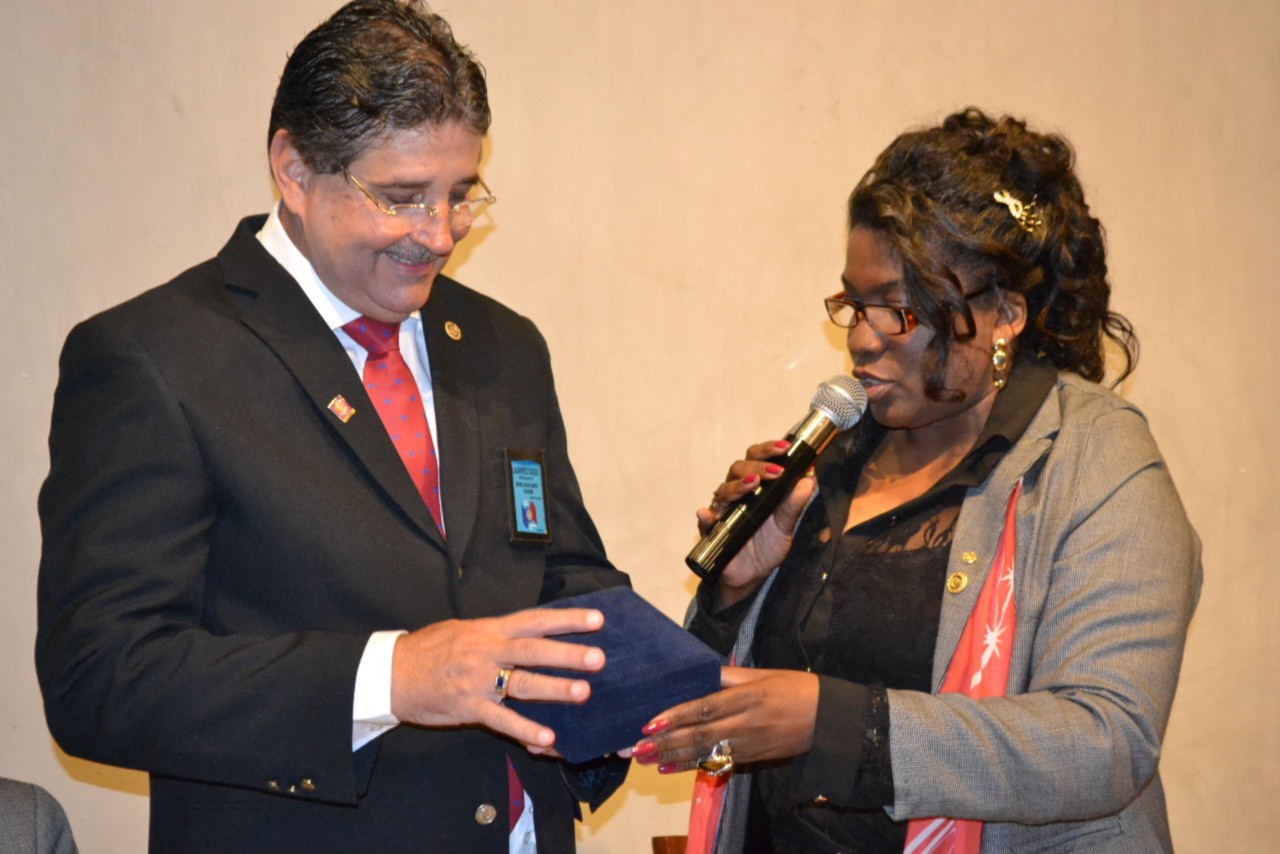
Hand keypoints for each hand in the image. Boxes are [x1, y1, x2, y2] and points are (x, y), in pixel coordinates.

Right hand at [391, 607, 605, 749]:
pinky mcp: (469, 707)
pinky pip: (502, 720)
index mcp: (488, 630)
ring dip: (554, 688)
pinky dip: (525, 729)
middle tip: (598, 658)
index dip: (566, 619)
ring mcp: (478, 680)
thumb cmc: (430, 649)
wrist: (391, 673)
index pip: (534, 620)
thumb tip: (532, 630)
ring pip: (522, 683)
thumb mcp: (464, 630)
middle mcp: (486, 652)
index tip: (597, 619)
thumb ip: (497, 633)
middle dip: (568, 654)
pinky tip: (548, 738)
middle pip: (533, 649)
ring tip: (583, 692)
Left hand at [632, 667, 818, 771]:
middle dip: (665, 742)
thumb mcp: (763, 674)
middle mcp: (746, 723)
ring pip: (705, 752)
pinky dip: (691, 765)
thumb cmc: (795, 689)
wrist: (829, 720)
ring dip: (672, 756)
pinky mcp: (752, 758)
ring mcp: (749, 744)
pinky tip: (669, 766)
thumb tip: (698, 671)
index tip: (650, 722)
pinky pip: (717, 761)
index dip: (677, 716)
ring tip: (644, 758)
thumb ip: (728, 675)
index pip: (705, 707)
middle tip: (634, 747)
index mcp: (748, 697)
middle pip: (699, 734)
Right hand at [698, 440, 816, 607]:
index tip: (785, 448)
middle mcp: (737, 493)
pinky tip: (708, 514)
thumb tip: (809, 479)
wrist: (754, 575)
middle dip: (757, 466)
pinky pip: (705, 521)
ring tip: (753, 485)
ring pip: (724, 489)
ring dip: (738, 485)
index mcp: (755, 486)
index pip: (757, 458)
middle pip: (738, 468)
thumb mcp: (786, 525)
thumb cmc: (768, 544)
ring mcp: (723, 511)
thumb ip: (795, 504)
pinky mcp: (712, 531)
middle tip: (776, 472)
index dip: (768, 450)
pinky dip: (705, 517)